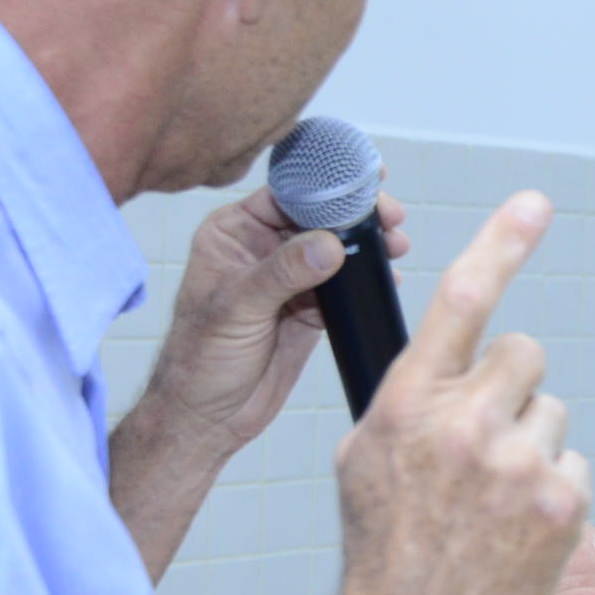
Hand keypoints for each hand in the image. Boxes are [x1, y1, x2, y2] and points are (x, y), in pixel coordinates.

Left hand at [137, 188, 410, 458]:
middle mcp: (262, 248)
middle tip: (388, 215)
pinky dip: (368, 278)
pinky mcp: (310, 307)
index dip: (325, 184)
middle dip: (356, 212)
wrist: (209, 417)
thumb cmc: (199, 361)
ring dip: (367, 244)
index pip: (284, 193)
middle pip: (318, 215)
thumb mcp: (236, 309)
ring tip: (395, 244)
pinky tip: (387, 275)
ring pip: (336, 247)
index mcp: (233, 234)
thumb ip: (282, 273)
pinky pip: (345, 284)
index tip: (361, 177)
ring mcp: (289, 278)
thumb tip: (328, 244)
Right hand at [290, 194, 589, 594]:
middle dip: (511, 387)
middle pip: (525, 353)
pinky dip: (553, 488)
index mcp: (408, 402)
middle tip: (483, 441)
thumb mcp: (365, 456)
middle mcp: (465, 423)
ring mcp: (519, 463)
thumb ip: (410, 399)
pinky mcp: (562, 502)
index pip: (463, 299)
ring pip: (551, 410)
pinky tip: (517, 526)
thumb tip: (450, 365)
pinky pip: (573, 461)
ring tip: (493, 499)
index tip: (536, 203)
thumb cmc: (383, 545)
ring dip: (531, 443)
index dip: (502, 242)